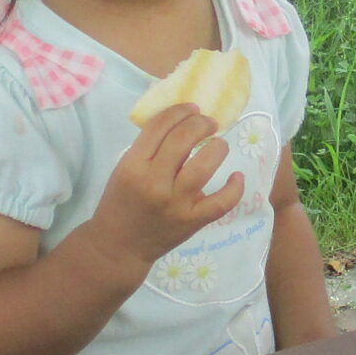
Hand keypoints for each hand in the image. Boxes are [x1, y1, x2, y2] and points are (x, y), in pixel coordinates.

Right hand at [83, 104, 243, 273]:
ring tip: (220, 144)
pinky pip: (221, 203)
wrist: (118, 246)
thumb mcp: (125, 169)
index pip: (160, 126)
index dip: (179, 111)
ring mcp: (175, 203)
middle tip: (209, 123)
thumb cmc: (120, 203)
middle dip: (201, 124)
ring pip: (204, 167)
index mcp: (133, 165)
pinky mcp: (191, 222)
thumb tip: (184, 123)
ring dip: (217, 148)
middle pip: (183, 140)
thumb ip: (149, 149)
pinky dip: (234, 188)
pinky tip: (236, 176)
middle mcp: (154, 182)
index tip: (192, 108)